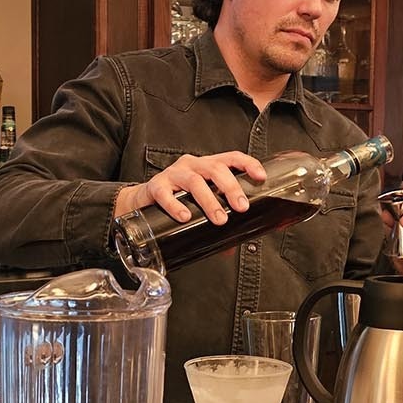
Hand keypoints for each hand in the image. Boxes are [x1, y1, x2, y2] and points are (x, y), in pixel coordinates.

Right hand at [113, 151, 267, 223]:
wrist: (142, 202)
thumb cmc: (176, 199)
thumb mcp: (199, 203)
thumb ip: (217, 219)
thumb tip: (233, 245)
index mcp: (206, 165)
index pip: (231, 157)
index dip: (248, 164)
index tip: (260, 177)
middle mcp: (192, 165)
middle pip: (215, 168)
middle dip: (231, 187)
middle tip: (241, 207)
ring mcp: (173, 174)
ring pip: (194, 181)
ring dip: (210, 200)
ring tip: (219, 218)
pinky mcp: (156, 186)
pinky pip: (166, 194)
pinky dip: (175, 205)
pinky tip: (184, 216)